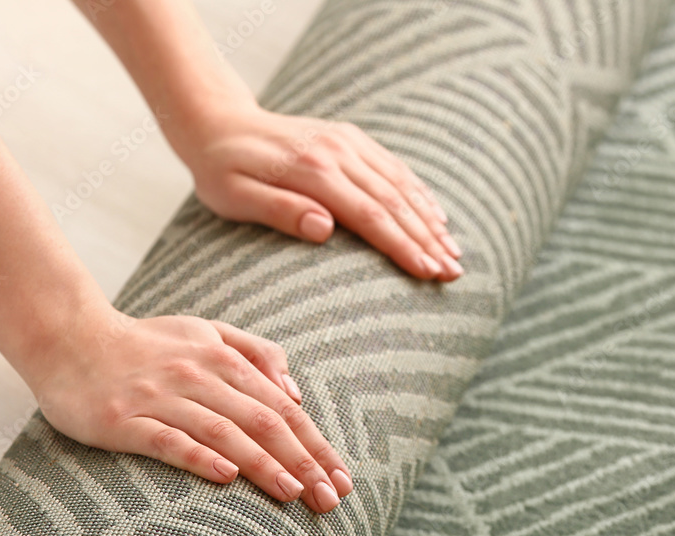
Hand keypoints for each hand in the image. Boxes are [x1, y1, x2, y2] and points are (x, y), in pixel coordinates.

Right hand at [29, 306, 352, 513]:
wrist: (69, 337)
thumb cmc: (147, 342)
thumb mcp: (207, 331)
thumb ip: (256, 353)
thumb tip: (296, 394)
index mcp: (222, 357)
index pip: (282, 407)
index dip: (315, 444)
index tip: (342, 478)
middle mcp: (197, 374)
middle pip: (262, 421)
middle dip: (303, 462)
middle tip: (330, 499)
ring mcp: (160, 396)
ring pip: (223, 431)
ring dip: (262, 464)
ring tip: (293, 493)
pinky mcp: (123, 418)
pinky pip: (166, 439)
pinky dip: (198, 456)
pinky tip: (226, 476)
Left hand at [184, 101, 463, 280]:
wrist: (219, 123)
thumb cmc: (222, 171)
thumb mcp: (235, 197)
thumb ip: (280, 210)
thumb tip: (324, 229)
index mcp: (313, 172)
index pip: (370, 216)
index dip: (403, 247)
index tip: (429, 273)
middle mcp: (338, 152)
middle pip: (394, 202)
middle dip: (428, 240)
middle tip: (453, 273)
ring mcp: (347, 142)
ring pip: (401, 184)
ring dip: (431, 219)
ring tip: (455, 252)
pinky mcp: (349, 138)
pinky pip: (393, 167)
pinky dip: (419, 192)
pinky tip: (437, 215)